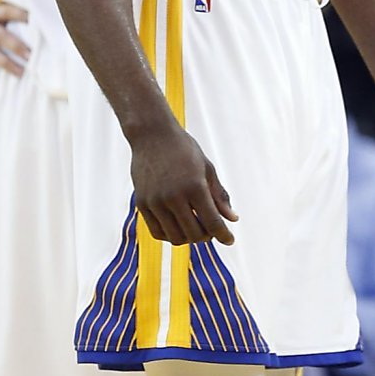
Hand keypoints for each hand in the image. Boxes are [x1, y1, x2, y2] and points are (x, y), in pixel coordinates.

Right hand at [128, 118, 237, 244]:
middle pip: (194, 234)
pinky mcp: (142, 203)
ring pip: (175, 237)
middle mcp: (174, 196)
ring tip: (195, 227)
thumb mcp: (207, 169)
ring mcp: (155, 201)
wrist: (151, 135)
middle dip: (207, 237)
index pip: (213, 222)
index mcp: (194, 186)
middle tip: (211, 230)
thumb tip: (232, 219)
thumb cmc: (184, 150)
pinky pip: (157, 231)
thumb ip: (219, 196)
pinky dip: (170, 235)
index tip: (230, 240)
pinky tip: (179, 227)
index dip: (224, 235)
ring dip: (189, 238)